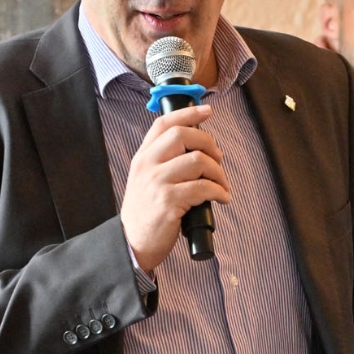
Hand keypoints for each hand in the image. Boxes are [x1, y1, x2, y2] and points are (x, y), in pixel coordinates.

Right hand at [121, 104, 230, 272]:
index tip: (207, 111)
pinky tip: (222, 198)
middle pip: (184, 135)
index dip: (188, 113)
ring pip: (198, 160)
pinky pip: (203, 188)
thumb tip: (200, 148)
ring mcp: (157, 182)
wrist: (132, 242)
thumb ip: (164, 161)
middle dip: (209, 144)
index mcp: (143, 157)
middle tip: (219, 159)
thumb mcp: (146, 179)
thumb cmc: (146, 211)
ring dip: (219, 172)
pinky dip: (219, 192)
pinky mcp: (169, 202)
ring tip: (222, 185)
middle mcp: (147, 165)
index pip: (163, 123)